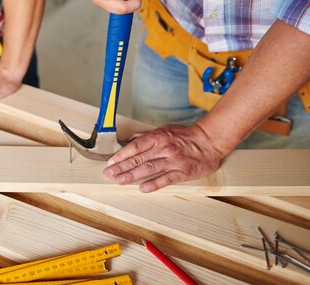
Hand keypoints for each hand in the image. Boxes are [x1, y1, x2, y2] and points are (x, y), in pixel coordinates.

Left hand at [102, 123, 227, 191]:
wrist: (210, 141)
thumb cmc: (185, 136)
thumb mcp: (164, 130)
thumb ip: (145, 136)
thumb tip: (127, 139)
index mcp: (158, 137)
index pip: (135, 146)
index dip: (121, 155)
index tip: (110, 162)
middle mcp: (164, 148)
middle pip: (139, 158)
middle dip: (121, 167)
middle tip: (108, 174)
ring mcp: (174, 160)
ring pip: (149, 168)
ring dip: (132, 176)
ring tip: (119, 181)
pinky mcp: (184, 171)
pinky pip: (167, 179)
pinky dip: (154, 184)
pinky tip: (142, 188)